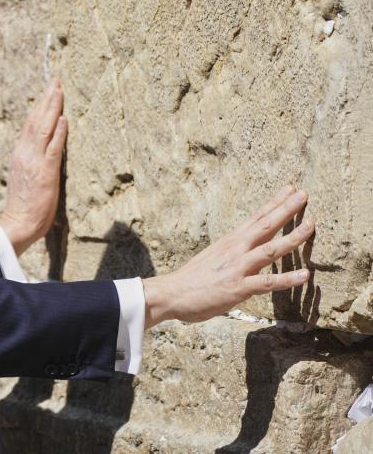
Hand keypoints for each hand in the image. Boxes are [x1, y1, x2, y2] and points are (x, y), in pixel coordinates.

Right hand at [0, 80, 68, 254]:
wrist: (18, 223)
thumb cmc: (25, 205)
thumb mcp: (26, 175)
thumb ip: (33, 159)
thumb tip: (44, 147)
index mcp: (20, 153)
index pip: (31, 124)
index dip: (40, 105)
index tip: (49, 89)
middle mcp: (25, 153)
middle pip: (36, 120)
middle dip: (47, 99)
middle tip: (56, 80)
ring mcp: (34, 162)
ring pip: (44, 129)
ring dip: (53, 108)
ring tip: (60, 90)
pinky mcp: (45, 173)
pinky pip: (53, 149)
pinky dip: (59, 133)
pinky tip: (64, 119)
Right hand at [142, 186, 312, 328]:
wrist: (171, 293)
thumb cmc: (191, 279)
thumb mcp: (213, 257)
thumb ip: (231, 253)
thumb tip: (245, 250)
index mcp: (229, 241)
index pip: (256, 217)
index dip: (274, 203)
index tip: (289, 189)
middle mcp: (235, 250)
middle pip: (265, 225)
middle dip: (286, 209)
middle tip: (303, 194)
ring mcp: (238, 268)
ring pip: (270, 250)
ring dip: (292, 238)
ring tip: (311, 226)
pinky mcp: (238, 287)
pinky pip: (267, 282)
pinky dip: (287, 279)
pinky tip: (305, 275)